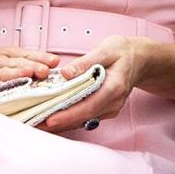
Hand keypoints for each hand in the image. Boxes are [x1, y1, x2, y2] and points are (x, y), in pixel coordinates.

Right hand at [0, 46, 58, 91]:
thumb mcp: (1, 60)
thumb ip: (20, 65)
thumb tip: (46, 71)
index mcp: (5, 54)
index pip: (25, 54)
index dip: (40, 56)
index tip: (54, 61)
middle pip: (16, 62)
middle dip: (32, 65)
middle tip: (45, 70)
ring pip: (2, 73)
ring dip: (16, 73)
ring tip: (27, 75)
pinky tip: (3, 92)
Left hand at [38, 35, 155, 133]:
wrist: (140, 60)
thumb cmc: (122, 52)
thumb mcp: (105, 49)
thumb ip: (86, 62)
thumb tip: (66, 73)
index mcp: (114, 87)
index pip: (89, 106)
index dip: (69, 114)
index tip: (50, 119)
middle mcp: (113, 103)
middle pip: (83, 117)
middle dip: (59, 123)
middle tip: (35, 124)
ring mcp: (110, 109)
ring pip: (83, 120)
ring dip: (61, 122)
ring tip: (38, 122)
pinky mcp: (105, 110)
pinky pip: (85, 116)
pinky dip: (69, 118)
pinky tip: (52, 116)